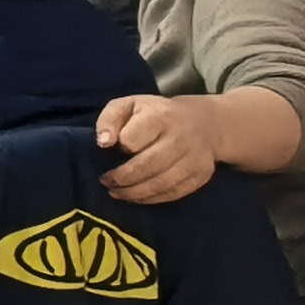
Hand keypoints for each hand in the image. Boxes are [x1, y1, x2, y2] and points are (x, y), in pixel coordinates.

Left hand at [95, 91, 218, 203]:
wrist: (202, 123)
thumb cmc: (155, 114)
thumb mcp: (129, 105)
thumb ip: (110, 119)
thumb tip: (103, 143)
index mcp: (159, 117)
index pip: (132, 139)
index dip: (120, 147)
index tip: (108, 150)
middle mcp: (180, 138)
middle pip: (147, 165)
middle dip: (122, 178)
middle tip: (106, 182)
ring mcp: (193, 158)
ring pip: (161, 183)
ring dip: (134, 193)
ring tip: (116, 193)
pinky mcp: (200, 175)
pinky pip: (174, 193)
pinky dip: (152, 198)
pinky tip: (136, 197)